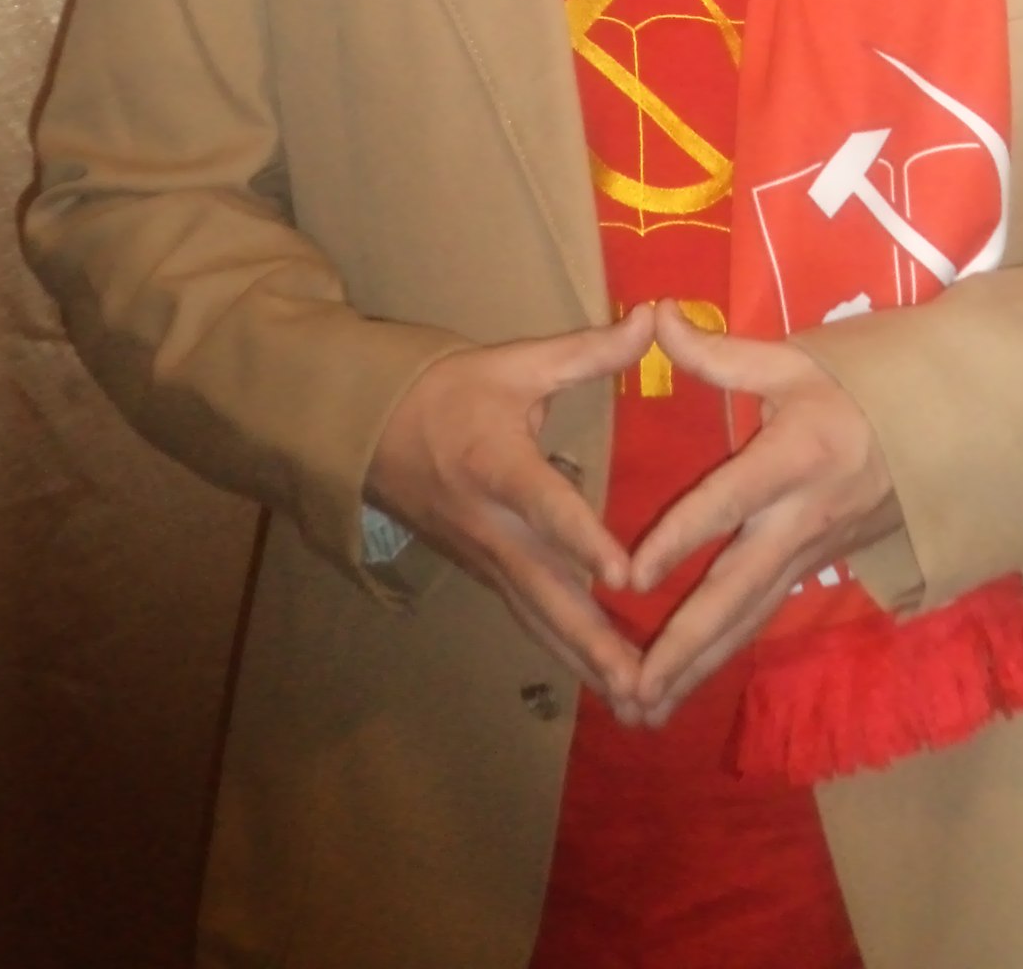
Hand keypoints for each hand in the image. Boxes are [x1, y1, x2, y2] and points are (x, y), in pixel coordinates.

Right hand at [365, 304, 654, 714]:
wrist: (368, 430)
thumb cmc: (448, 392)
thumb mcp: (515, 363)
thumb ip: (588, 350)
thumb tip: (654, 315)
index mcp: (497, 465)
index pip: (545, 506)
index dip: (583, 540)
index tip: (624, 577)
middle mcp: (491, 525)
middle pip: (545, 592)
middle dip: (594, 641)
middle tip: (645, 683)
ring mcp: (484, 560)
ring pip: (539, 620)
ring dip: (586, 664)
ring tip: (640, 707)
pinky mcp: (485, 576)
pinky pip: (530, 620)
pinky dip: (567, 655)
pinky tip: (606, 684)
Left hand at [628, 298, 902, 725]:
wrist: (947, 429)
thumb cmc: (862, 387)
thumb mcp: (795, 360)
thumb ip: (718, 353)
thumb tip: (654, 316)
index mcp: (796, 457)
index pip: (728, 502)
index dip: (680, 537)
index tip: (631, 575)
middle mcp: (803, 518)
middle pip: (737, 590)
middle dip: (685, 644)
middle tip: (635, 688)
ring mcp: (814, 554)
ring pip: (749, 619)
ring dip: (698, 666)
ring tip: (645, 710)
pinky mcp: (817, 570)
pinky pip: (763, 617)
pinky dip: (724, 653)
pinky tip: (687, 684)